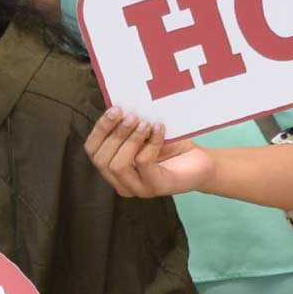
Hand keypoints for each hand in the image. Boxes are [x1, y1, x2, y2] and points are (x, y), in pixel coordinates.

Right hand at [84, 108, 214, 198]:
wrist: (200, 162)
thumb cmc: (170, 146)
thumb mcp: (145, 132)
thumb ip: (128, 125)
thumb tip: (117, 104)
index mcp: (113, 168)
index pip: (92, 151)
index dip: (99, 130)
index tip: (114, 110)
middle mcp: (121, 182)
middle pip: (101, 160)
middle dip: (114, 134)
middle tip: (132, 116)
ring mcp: (138, 188)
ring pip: (118, 165)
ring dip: (130, 140)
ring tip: (145, 123)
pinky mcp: (156, 187)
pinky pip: (143, 163)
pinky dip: (150, 143)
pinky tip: (160, 129)